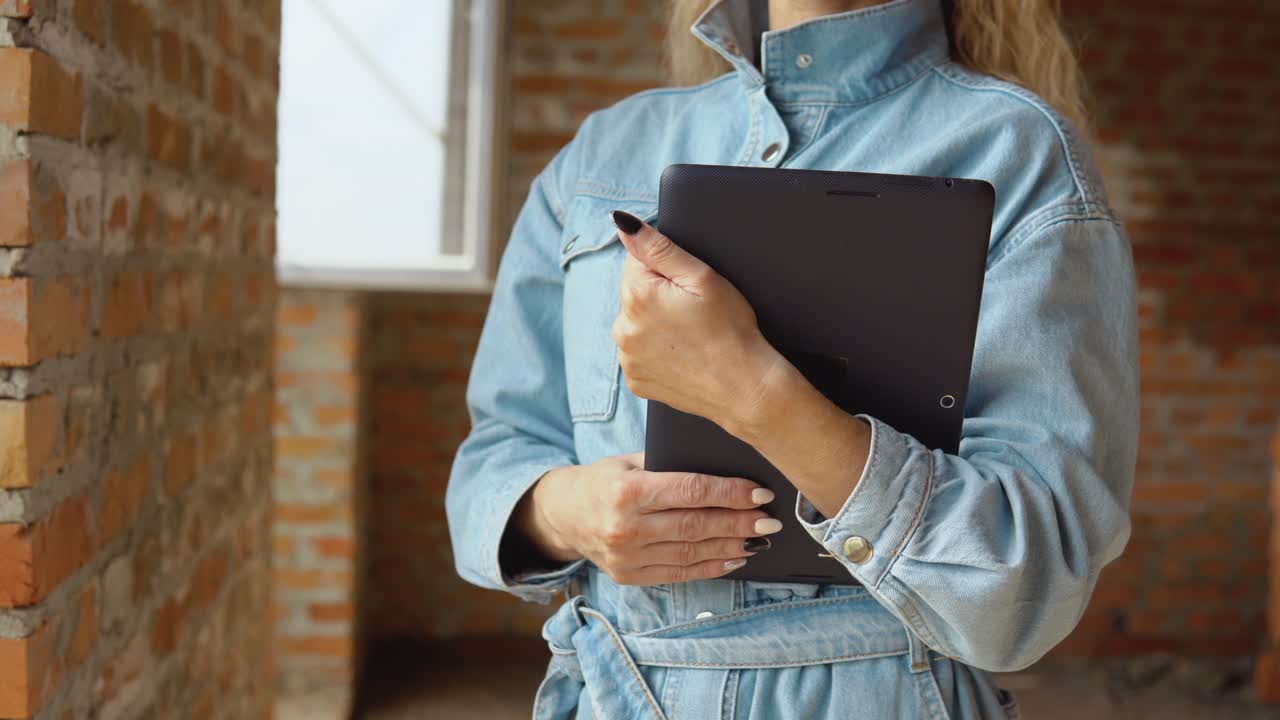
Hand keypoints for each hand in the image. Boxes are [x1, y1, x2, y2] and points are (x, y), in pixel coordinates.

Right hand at [519, 452, 781, 585]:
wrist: (563, 515)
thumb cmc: (604, 480)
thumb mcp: (630, 461)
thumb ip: (671, 465)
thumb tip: (725, 466)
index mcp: (627, 491)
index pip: (692, 491)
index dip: (731, 493)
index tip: (761, 492)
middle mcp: (625, 526)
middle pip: (696, 525)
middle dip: (740, 522)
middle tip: (770, 519)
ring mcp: (627, 556)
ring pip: (692, 552)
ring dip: (731, 546)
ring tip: (759, 538)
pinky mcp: (629, 576)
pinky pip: (680, 573)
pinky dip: (711, 566)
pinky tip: (735, 557)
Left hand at [609, 210, 789, 437]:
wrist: (745, 387)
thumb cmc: (731, 330)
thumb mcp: (702, 277)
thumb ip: (658, 247)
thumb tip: (621, 222)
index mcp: (637, 295)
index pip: (637, 260)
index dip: (668, 268)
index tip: (690, 288)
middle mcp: (623, 328)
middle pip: (634, 293)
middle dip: (659, 295)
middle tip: (695, 312)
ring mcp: (627, 357)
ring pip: (636, 323)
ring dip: (656, 323)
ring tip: (691, 335)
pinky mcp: (635, 379)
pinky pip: (640, 353)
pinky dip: (657, 350)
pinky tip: (683, 353)